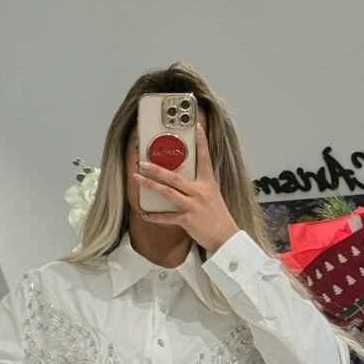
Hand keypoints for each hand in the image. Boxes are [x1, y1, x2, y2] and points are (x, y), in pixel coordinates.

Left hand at [133, 122, 239, 252]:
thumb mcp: (214, 195)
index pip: (204, 158)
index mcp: (208, 183)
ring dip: (150, 185)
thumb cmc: (219, 216)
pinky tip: (144, 214)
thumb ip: (202, 184)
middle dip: (156, 169)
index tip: (196, 127)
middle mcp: (200, 192)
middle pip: (174, 177)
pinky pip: (167, 217)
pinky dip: (154, 216)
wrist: (226, 237)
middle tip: (142, 162)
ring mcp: (193, 206)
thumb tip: (190, 176)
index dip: (201, 142)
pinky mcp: (187, 220)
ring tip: (137, 178)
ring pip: (167, 193)